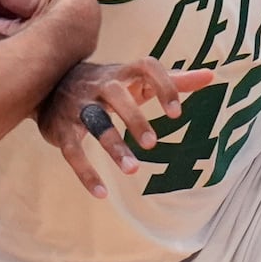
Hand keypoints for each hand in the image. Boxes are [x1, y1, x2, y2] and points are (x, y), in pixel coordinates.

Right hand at [39, 58, 220, 197]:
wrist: (49, 84)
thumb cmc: (106, 84)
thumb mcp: (136, 80)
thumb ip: (173, 80)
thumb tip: (211, 76)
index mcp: (122, 73)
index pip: (146, 68)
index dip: (163, 86)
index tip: (177, 112)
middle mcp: (99, 85)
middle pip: (117, 95)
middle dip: (134, 118)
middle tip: (153, 144)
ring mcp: (78, 106)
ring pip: (94, 122)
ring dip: (113, 145)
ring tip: (133, 170)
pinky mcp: (61, 130)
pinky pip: (72, 151)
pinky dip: (86, 173)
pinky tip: (102, 193)